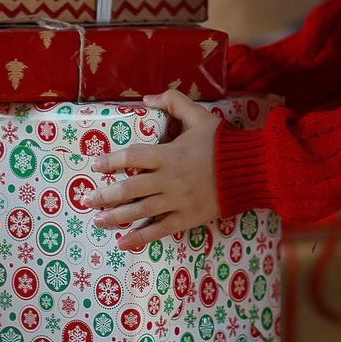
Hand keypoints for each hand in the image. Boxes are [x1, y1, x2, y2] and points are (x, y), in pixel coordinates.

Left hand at [91, 90, 221, 251]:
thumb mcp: (200, 116)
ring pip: (141, 210)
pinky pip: (160, 230)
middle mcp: (170, 179)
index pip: (133, 156)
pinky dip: (140, 238)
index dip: (112, 160)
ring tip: (97, 221)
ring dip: (116, 217)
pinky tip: (122, 243)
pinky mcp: (188, 218)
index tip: (95, 165)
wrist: (253, 171)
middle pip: (130, 188)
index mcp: (169, 154)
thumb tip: (147, 98)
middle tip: (87, 199)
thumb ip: (174, 102)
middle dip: (106, 194)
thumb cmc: (224, 143)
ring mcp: (178, 201)